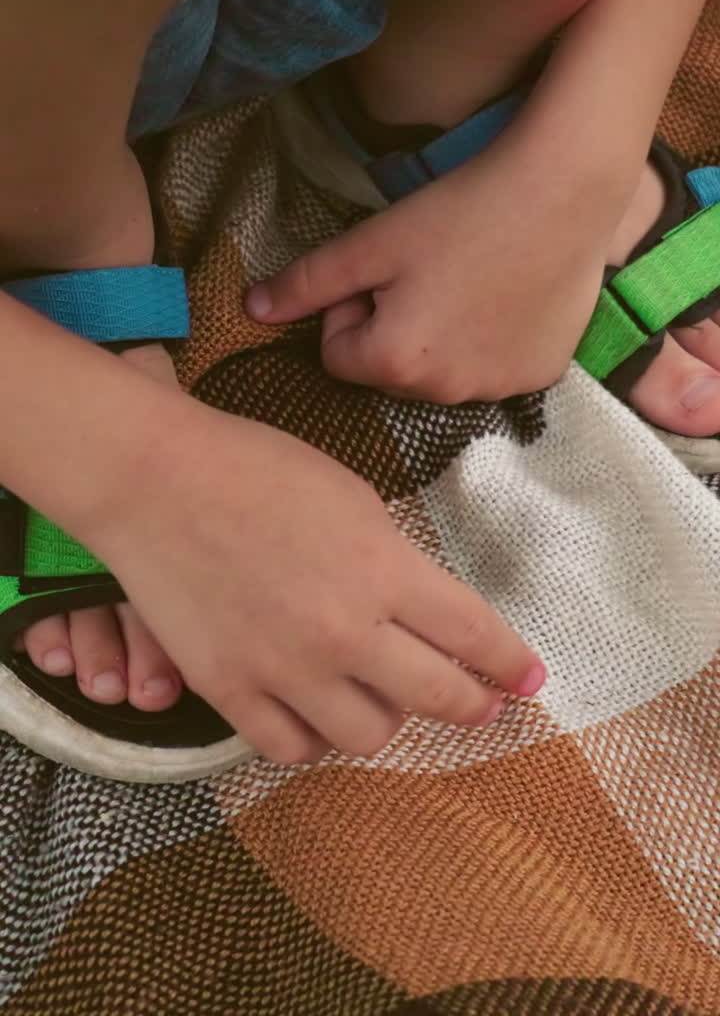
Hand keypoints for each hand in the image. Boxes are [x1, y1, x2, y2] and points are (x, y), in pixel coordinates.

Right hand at [90, 397, 544, 762]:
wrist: (158, 481)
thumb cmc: (258, 468)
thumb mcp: (352, 497)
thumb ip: (392, 560)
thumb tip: (416, 608)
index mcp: (384, 571)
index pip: (474, 635)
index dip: (511, 663)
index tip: (531, 681)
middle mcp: (345, 632)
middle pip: (437, 698)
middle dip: (473, 706)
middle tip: (481, 705)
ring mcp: (286, 668)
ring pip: (369, 738)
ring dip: (388, 719)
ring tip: (380, 696)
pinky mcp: (230, 690)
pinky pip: (291, 748)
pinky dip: (314, 737)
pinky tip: (316, 713)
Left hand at [246, 132, 606, 403]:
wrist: (563, 192)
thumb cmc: (459, 211)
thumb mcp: (371, 243)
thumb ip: (306, 284)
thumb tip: (249, 311)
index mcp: (394, 364)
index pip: (337, 354)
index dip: (352, 307)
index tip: (388, 268)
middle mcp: (445, 394)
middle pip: (390, 369)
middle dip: (395, 327)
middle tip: (430, 269)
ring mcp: (499, 390)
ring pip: (441, 372)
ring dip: (442, 337)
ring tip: (471, 278)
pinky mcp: (540, 377)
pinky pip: (493, 369)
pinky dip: (492, 342)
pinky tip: (509, 295)